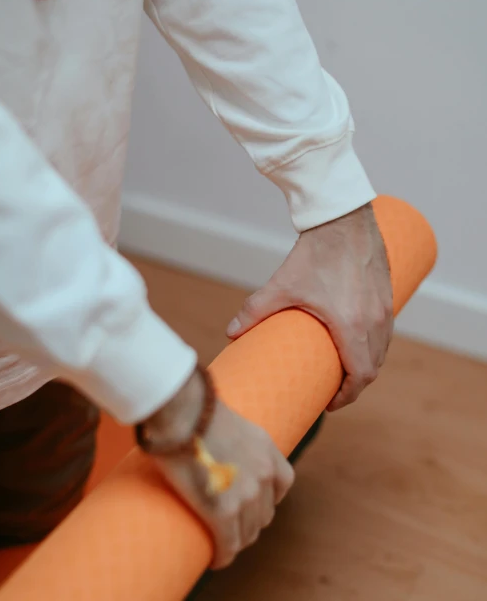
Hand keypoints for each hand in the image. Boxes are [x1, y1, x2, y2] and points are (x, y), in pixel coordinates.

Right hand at [144, 369, 293, 568]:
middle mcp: (264, 473)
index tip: (249, 502)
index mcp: (266, 449)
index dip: (265, 497)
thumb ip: (232, 439)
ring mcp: (246, 494)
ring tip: (219, 540)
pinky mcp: (223, 512)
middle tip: (229, 524)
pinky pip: (229, 545)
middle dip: (249, 521)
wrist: (181, 410)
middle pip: (265, 514)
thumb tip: (214, 444)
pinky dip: (223, 555)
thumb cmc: (192, 409)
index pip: (283, 485)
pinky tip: (215, 558)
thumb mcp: (227, 420)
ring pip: (248, 533)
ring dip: (235, 539)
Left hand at [226, 203, 392, 410]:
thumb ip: (254, 310)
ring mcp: (386, 307)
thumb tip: (230, 333)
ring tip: (344, 366)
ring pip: (383, 349)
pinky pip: (387, 330)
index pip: (360, 377)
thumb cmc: (315, 253)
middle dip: (355, 383)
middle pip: (374, 367)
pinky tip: (360, 340)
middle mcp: (375, 321)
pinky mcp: (388, 294)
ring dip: (367, 363)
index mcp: (353, 327)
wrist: (342, 217)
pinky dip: (376, 343)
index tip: (330, 402)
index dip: (346, 396)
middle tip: (333, 388)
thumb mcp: (281, 286)